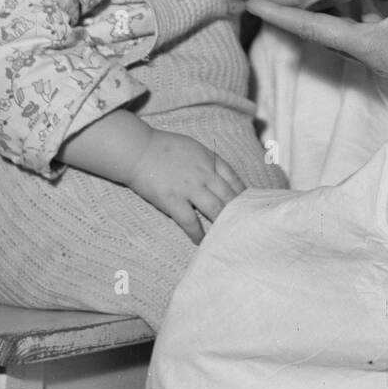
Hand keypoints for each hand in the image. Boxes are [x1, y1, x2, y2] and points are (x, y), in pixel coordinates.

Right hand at [126, 130, 245, 242]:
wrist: (138, 150)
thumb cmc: (164, 147)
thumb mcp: (194, 148)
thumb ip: (208, 162)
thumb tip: (220, 177)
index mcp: (210, 160)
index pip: (235, 180)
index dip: (244, 195)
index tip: (249, 206)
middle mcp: (204, 174)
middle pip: (230, 197)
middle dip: (239, 213)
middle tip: (245, 226)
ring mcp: (190, 188)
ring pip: (215, 210)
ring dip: (223, 224)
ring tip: (227, 236)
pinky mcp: (173, 200)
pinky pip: (190, 221)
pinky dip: (198, 233)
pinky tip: (201, 241)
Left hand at [245, 0, 387, 119]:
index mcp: (364, 46)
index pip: (310, 27)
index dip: (279, 14)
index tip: (251, 3)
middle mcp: (370, 52)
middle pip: (326, 28)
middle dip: (304, 9)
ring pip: (355, 26)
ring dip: (341, 5)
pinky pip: (380, 24)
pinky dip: (374, 6)